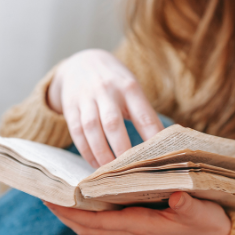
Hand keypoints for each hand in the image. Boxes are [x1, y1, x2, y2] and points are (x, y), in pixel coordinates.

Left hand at [45, 192, 230, 234]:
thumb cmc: (207, 223)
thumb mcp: (200, 211)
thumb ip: (186, 204)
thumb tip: (175, 195)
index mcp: (140, 225)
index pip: (97, 222)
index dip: (72, 212)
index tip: (51, 199)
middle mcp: (131, 229)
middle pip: (87, 225)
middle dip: (64, 212)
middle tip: (43, 193)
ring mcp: (132, 227)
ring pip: (93, 223)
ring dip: (73, 212)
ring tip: (56, 193)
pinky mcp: (137, 223)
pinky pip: (105, 219)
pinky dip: (89, 210)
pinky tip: (84, 194)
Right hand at [48, 49, 163, 167]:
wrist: (82, 62)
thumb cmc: (115, 82)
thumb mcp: (132, 88)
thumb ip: (144, 112)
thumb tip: (163, 143)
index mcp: (129, 87)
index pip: (143, 114)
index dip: (152, 136)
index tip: (160, 157)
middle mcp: (107, 91)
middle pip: (113, 123)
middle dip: (122, 149)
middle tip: (130, 170)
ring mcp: (86, 98)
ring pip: (92, 129)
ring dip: (101, 153)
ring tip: (110, 172)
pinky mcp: (70, 106)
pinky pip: (76, 132)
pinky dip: (86, 151)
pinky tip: (94, 164)